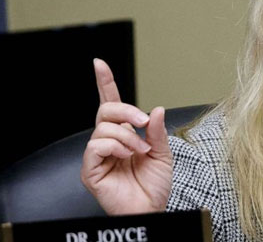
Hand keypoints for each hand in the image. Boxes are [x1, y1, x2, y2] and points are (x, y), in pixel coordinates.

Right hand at [81, 58, 172, 213]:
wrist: (152, 208)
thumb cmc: (155, 184)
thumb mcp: (163, 152)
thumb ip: (158, 131)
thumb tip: (156, 109)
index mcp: (124, 134)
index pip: (111, 103)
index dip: (104, 82)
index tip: (99, 63)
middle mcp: (108, 141)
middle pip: (106, 110)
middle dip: (126, 111)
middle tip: (143, 123)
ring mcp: (98, 155)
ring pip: (104, 128)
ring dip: (127, 137)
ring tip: (139, 151)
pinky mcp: (90, 170)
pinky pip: (96, 146)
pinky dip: (115, 147)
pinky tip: (126, 157)